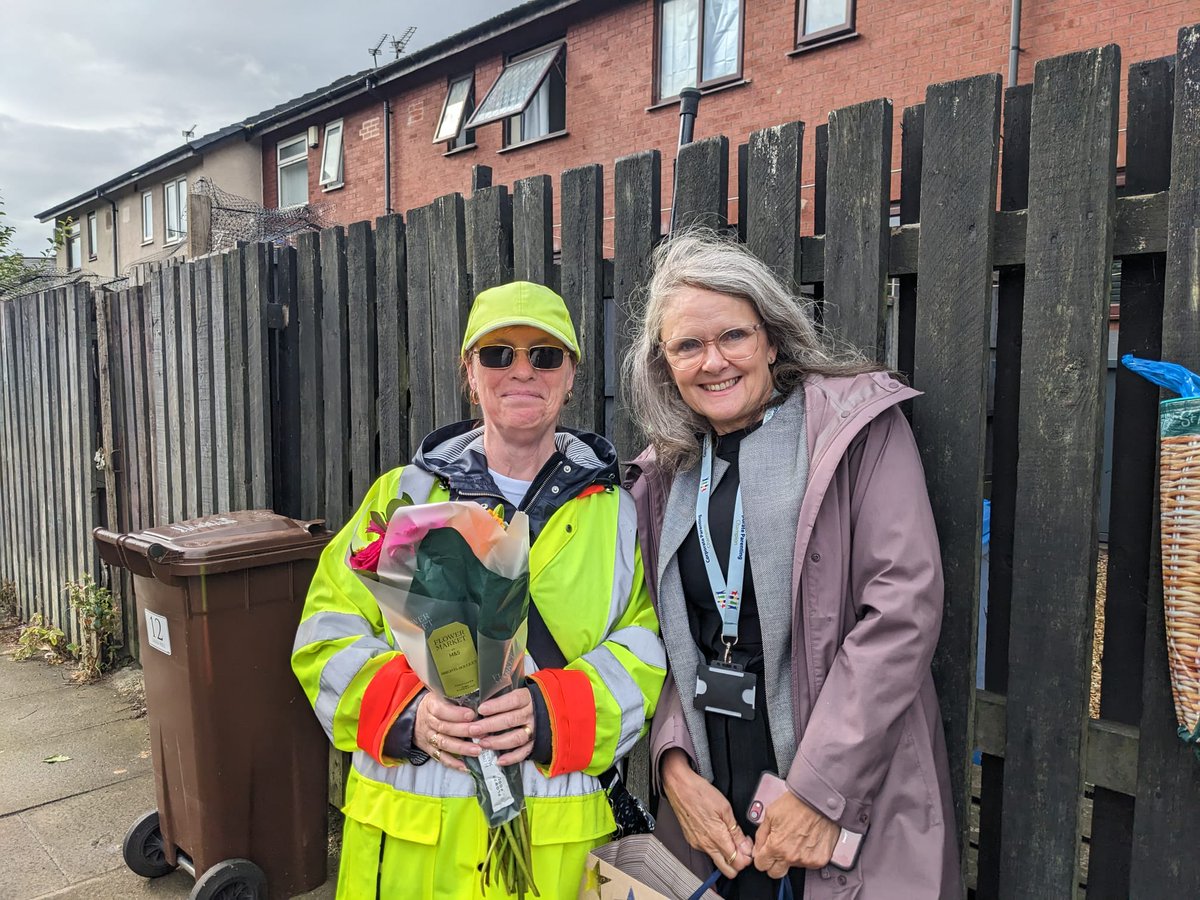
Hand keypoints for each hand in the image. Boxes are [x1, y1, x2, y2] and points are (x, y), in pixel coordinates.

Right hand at [414, 693, 477, 772]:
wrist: (415, 717)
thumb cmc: (436, 703)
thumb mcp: (441, 694)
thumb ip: (456, 697)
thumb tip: (479, 698)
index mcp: (431, 705)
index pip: (441, 710)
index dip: (456, 713)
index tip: (471, 714)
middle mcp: (428, 722)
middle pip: (445, 727)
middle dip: (464, 731)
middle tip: (480, 732)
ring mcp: (428, 737)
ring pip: (444, 743)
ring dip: (461, 748)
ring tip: (477, 750)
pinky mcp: (430, 749)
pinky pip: (441, 757)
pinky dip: (453, 763)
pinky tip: (465, 766)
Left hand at [471, 687, 535, 765]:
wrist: (551, 708)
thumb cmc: (528, 699)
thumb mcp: (520, 690)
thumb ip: (505, 692)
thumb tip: (483, 693)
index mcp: (528, 698)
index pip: (513, 700)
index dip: (497, 705)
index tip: (481, 709)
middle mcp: (532, 714)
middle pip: (510, 720)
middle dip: (490, 725)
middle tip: (474, 729)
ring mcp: (535, 730)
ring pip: (516, 737)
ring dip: (498, 742)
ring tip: (482, 743)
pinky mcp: (536, 743)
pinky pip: (524, 752)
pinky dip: (512, 758)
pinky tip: (499, 760)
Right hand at [660, 749, 752, 879]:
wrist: (679, 787)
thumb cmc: (700, 793)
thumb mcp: (725, 809)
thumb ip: (737, 832)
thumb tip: (746, 847)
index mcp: (716, 837)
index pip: (737, 863)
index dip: (747, 859)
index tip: (749, 849)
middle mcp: (706, 845)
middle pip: (727, 870)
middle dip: (738, 862)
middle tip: (742, 847)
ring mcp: (697, 844)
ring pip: (717, 861)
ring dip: (727, 854)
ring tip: (731, 836)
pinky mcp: (692, 841)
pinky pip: (708, 851)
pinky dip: (716, 847)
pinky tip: (719, 833)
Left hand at [752, 789, 839, 875]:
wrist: (819, 800)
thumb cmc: (796, 804)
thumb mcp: (770, 814)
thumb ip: (760, 836)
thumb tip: (756, 850)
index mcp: (776, 846)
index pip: (761, 865)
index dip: (762, 857)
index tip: (765, 852)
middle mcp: (791, 857)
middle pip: (776, 873)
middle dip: (774, 863)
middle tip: (780, 848)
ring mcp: (807, 860)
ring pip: (793, 867)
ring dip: (792, 857)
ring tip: (797, 838)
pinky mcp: (820, 860)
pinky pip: (809, 864)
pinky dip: (807, 855)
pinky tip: (807, 840)